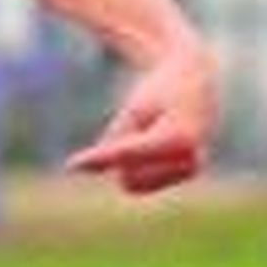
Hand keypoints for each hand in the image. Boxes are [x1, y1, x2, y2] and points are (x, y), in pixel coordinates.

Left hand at [65, 43, 219, 195]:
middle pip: (126, 175)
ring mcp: (191, 170)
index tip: (70, 165)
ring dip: (130, 161)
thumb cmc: (160, 93)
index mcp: (178, 138)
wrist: (196, 82)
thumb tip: (75, 169)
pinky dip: (138, 167)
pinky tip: (157, 144)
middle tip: (140, 125)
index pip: (126, 154)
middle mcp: (190, 159)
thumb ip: (112, 142)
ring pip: (132, 183)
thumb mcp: (133, 111)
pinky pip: (141, 183)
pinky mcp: (186, 175)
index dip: (98, 158)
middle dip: (121, 154)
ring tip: (151, 133)